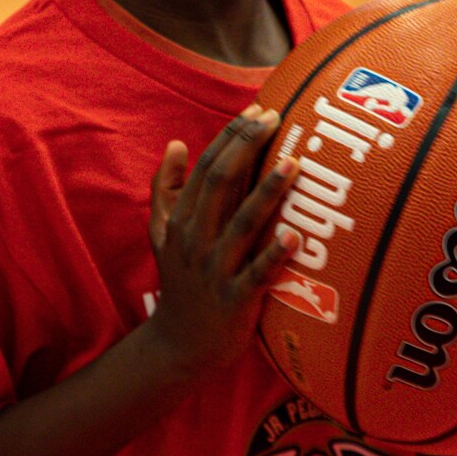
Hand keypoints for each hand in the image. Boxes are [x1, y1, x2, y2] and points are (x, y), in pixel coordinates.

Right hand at [144, 106, 299, 375]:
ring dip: (268, 192)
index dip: (232, 136)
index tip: (259, 110)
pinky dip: (274, 256)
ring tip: (295, 164)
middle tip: (277, 118)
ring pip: (241, 224)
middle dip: (248, 147)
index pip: (205, 167)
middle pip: (220, 183)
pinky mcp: (235, 301)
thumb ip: (165, 189)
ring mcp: (215, 271)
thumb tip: (177, 144)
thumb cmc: (181, 282)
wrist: (180, 345)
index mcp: (181, 220)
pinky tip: (294, 236)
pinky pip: (257, 275)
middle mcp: (195, 240)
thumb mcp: (161, 234)